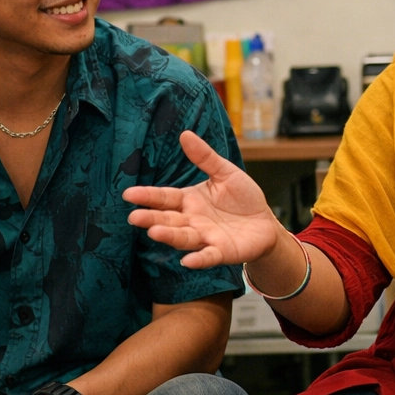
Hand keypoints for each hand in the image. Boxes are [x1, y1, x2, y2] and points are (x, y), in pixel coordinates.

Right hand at [123, 131, 282, 268]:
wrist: (266, 223)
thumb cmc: (243, 198)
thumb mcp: (225, 173)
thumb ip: (205, 157)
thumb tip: (184, 134)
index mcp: (189, 200)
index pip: (164, 198)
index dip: (147, 196)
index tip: (129, 194)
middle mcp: (192, 221)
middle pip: (168, 220)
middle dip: (151, 218)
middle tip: (135, 217)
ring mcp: (205, 238)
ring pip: (183, 238)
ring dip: (169, 236)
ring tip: (154, 232)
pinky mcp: (222, 252)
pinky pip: (208, 256)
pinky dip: (199, 259)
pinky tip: (188, 261)